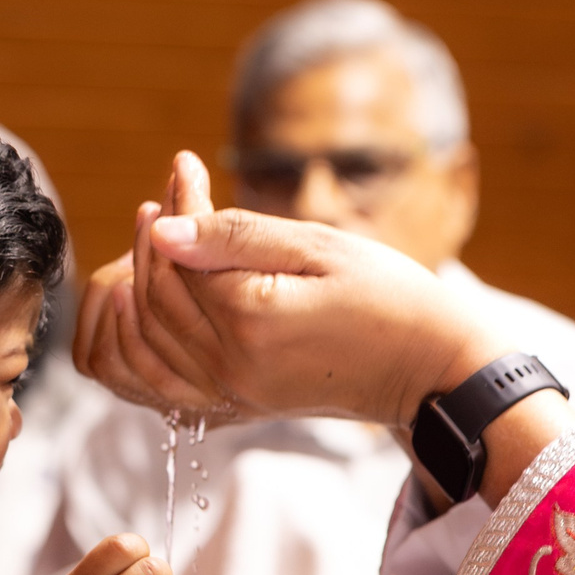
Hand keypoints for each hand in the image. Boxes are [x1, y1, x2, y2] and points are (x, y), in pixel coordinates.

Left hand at [74, 150, 504, 425]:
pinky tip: (153, 305)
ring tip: (156, 239)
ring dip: (142, 288)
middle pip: (156, 300)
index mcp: (251, 320)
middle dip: (152, 243)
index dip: (177, 206)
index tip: (184, 166)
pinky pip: (165, 383)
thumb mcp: (319, 247)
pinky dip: (146, 344)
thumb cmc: (390, 296)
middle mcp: (232, 367)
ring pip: (151, 342)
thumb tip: (162, 229)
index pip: (179, 257)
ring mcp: (234, 395)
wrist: (432, 367)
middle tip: (166, 198)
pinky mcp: (241, 407)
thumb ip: (236, 237)